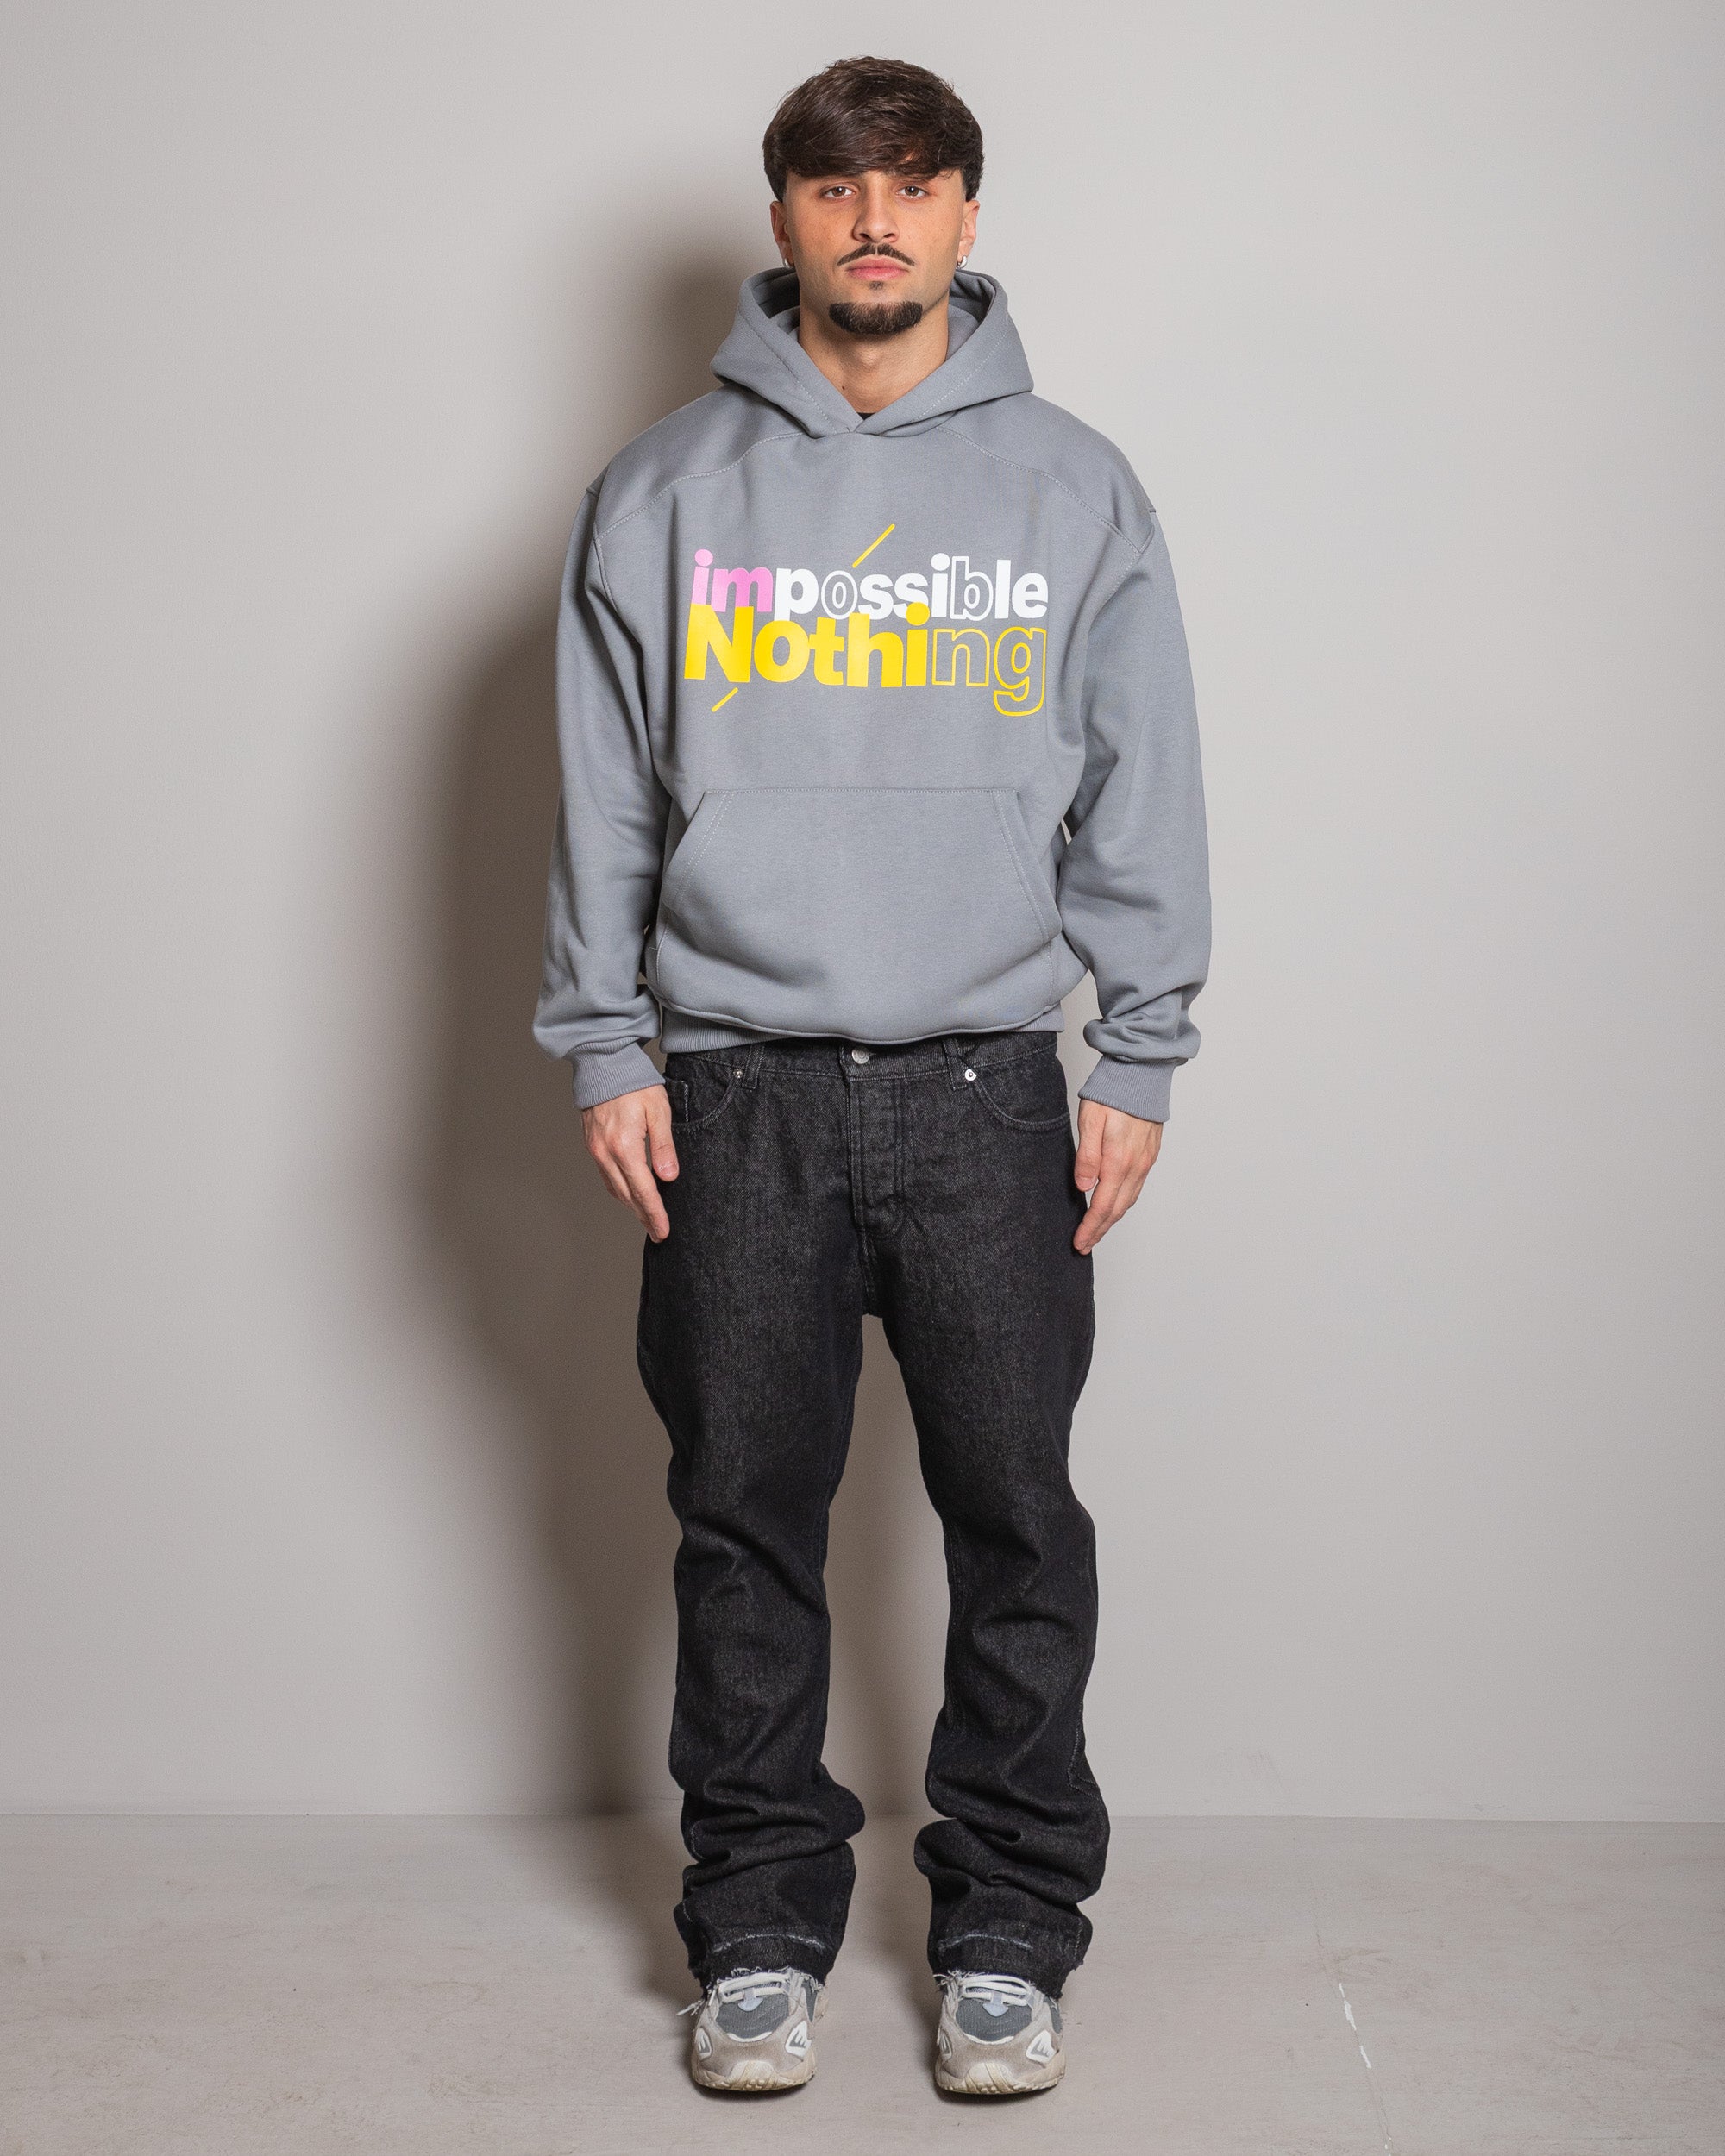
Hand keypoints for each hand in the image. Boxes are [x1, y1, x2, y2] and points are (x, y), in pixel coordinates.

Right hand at [582, 1083, 678, 1240]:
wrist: (603, 1064)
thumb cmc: (634, 1083)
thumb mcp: (658, 1110)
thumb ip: (664, 1145)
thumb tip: (669, 1177)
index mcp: (625, 1147)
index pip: (643, 1190)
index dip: (654, 1213)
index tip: (663, 1231)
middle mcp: (606, 1153)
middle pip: (627, 1196)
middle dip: (644, 1217)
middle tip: (658, 1233)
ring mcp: (596, 1150)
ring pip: (615, 1188)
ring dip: (631, 1206)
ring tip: (647, 1218)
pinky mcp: (592, 1145)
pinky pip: (606, 1177)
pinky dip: (620, 1190)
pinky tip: (630, 1194)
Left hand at [1072, 1099, 1161, 1252]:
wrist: (1142, 1074)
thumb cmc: (1113, 1092)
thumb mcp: (1091, 1121)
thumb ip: (1087, 1156)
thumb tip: (1084, 1187)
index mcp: (1118, 1162)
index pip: (1103, 1206)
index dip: (1091, 1228)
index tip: (1079, 1242)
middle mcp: (1136, 1167)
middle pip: (1117, 1210)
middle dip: (1100, 1230)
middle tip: (1085, 1244)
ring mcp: (1145, 1162)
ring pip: (1129, 1200)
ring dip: (1113, 1219)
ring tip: (1098, 1229)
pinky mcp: (1149, 1154)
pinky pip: (1137, 1187)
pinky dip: (1124, 1203)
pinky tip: (1115, 1204)